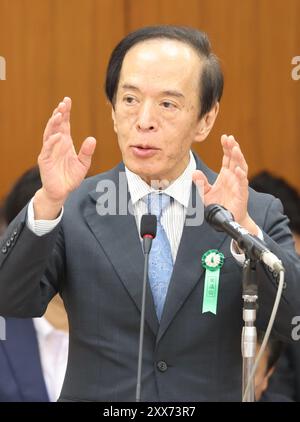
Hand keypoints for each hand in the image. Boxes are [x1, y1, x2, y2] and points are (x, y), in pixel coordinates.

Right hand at [34, 97, 95, 218]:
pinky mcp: (45, 160)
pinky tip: (58, 136)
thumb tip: (92, 139)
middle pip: (56, 125)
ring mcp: (49, 151)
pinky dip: (52, 142)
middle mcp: (56, 144)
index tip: (67, 100)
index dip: (65, 112)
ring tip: (58, 114)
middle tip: (63, 103)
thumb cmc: (70, 177)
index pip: (64, 123)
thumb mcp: (83, 164)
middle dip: (59, 113)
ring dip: (53, 124)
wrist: (61, 192)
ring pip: (49, 133)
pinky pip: (47, 149)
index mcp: (65, 142)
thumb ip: (87, 152)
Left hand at [193, 134, 257, 234]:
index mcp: (226, 175)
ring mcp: (238, 184)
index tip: (224, 137)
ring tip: (235, 148)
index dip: (226, 147)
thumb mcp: (205, 193)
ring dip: (239, 157)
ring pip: (241, 167)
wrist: (228, 219)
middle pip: (235, 159)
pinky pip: (242, 182)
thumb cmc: (219, 205)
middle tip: (229, 138)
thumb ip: (201, 183)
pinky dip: (240, 175)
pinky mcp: (242, 193)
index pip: (227, 158)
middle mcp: (233, 177)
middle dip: (233, 148)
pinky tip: (237, 169)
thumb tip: (194, 173)